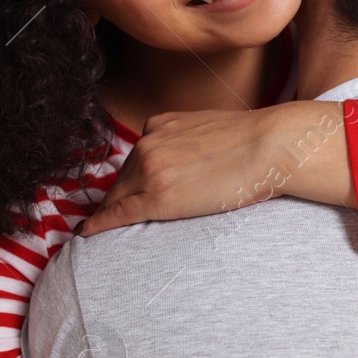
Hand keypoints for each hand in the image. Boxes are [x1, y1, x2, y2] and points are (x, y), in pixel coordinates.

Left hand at [79, 102, 354, 235]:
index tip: (124, 192)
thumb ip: (189, 140)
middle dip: (117, 196)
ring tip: (101, 228)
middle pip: (122, 178)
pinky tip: (87, 233)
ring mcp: (150, 170)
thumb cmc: (254, 140)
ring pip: (118, 197)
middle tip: (109, 216)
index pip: (136, 157)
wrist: (270, 146)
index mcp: (159, 124)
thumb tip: (191, 160)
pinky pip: (118, 214)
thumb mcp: (210, 127)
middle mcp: (148, 143)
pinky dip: (99, 224)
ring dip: (111, 211)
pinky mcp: (157, 197)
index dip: (130, 178)